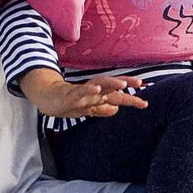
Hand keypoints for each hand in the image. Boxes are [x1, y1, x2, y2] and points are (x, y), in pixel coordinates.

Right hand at [19, 69, 147, 118]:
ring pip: (98, 85)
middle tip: (140, 83)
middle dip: (125, 83)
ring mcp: (82, 92)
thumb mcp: (87, 109)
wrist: (47, 99)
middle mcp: (93, 91)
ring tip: (122, 84)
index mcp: (98, 96)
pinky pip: (81, 91)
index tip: (145, 103)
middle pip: (111, 86)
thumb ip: (102, 109)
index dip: (131, 98)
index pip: (117, 95)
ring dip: (110, 83)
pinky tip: (97, 90)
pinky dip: (89, 90)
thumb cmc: (68, 102)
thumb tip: (117, 110)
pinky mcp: (70, 94)